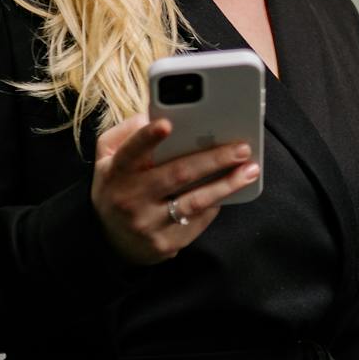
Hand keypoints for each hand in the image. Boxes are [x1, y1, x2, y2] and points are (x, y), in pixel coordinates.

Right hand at [89, 112, 260, 264]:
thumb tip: (155, 115)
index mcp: (116, 173)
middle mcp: (130, 199)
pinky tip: (235, 189)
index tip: (168, 123)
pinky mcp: (166, 243)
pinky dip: (218, 202)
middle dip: (213, 159)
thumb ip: (127, 133)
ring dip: (227, 184)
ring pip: (194, 201)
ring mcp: (148, 224)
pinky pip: (199, 219)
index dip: (148, 137)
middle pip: (177, 175)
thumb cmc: (118, 187)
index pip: (131, 152)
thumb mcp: (108, 159)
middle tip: (242, 148)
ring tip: (251, 170)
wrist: (112, 241)